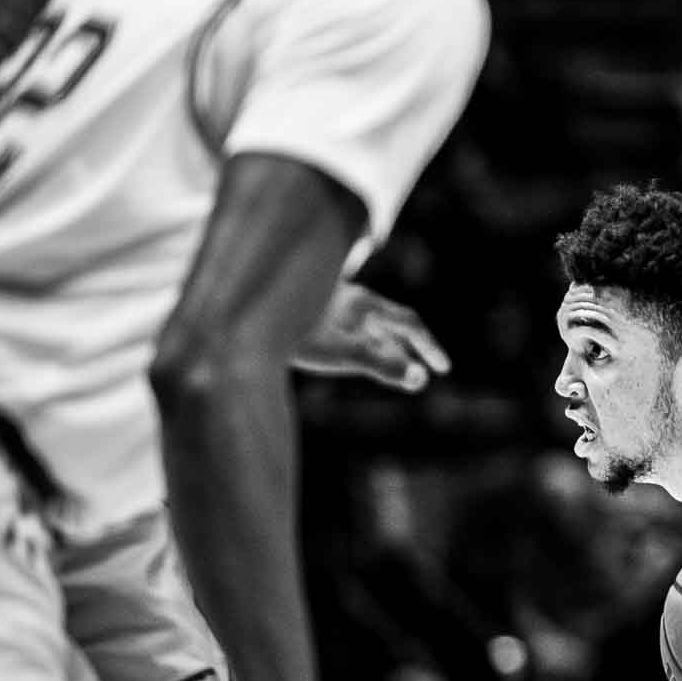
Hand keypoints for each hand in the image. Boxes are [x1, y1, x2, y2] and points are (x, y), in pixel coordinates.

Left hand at [293, 282, 449, 392]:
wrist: (239, 316)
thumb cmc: (291, 334)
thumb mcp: (342, 355)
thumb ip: (383, 367)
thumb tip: (420, 380)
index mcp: (364, 304)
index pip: (409, 323)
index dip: (429, 347)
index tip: (443, 370)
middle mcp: (351, 300)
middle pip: (391, 324)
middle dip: (411, 349)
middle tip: (424, 372)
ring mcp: (331, 305)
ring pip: (369, 326)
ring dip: (387, 347)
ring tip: (396, 369)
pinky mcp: (312, 313)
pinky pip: (349, 327)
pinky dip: (363, 344)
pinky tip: (353, 353)